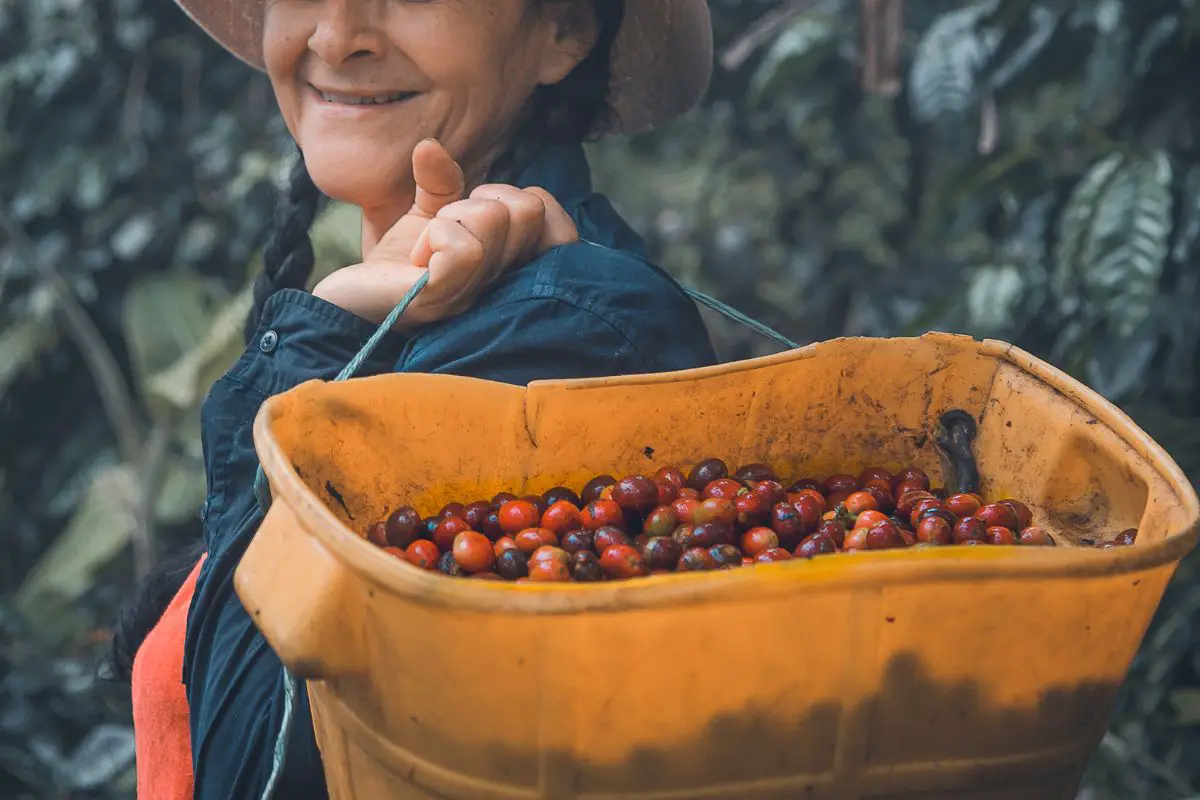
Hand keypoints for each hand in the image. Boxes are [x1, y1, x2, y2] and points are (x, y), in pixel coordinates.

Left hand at [312, 139, 577, 327]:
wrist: (348, 301)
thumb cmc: (395, 265)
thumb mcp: (426, 215)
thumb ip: (440, 182)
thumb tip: (430, 146)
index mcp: (508, 265)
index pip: (561, 229)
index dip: (525, 199)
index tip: (480, 209)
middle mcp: (501, 285)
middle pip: (528, 211)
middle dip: (483, 199)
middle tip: (447, 225)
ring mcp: (474, 294)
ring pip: (495, 220)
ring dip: (453, 216)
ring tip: (427, 244)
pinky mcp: (440, 300)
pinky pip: (466, 249)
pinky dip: (437, 235)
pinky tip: (417, 258)